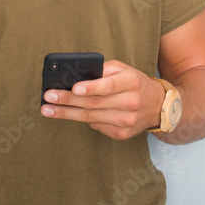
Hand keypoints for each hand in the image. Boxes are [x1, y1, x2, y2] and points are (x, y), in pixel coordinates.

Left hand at [40, 60, 165, 139]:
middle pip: (94, 104)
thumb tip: (77, 76)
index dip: (91, 87)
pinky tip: (69, 113)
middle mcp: (131, 103)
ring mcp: (127, 121)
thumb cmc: (135, 83)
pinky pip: (96, 125)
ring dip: (66, 113)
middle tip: (48, 97)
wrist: (157, 106)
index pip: (109, 86)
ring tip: (47, 109)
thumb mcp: (124, 69)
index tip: (74, 88)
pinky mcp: (122, 134)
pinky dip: (82, 119)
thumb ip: (103, 70)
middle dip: (68, 100)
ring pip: (91, 117)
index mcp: (131, 82)